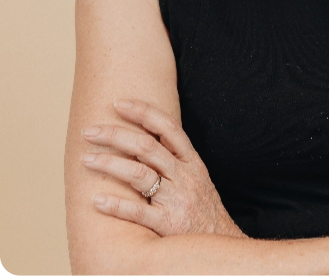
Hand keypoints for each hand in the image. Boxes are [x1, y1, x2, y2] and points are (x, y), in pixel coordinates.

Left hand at [80, 99, 246, 238]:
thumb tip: (143, 139)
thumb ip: (175, 160)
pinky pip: (138, 212)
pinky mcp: (168, 224)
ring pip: (139, 174)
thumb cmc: (202, 210)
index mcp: (191, 162)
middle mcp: (184, 176)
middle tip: (90, 131)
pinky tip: (96, 201)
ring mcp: (176, 199)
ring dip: (110, 164)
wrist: (221, 244)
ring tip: (86, 160)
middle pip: (147, 146)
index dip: (143, 112)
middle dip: (115, 135)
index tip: (118, 104)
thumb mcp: (196, 178)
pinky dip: (116, 205)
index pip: (167, 127)